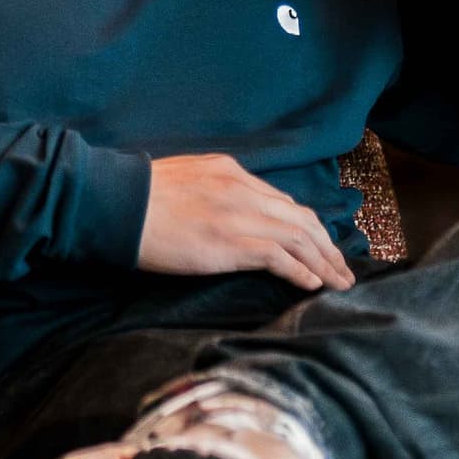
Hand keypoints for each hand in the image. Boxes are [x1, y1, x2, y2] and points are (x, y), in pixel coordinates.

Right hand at [139, 154, 357, 291]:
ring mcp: (239, 215)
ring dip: (324, 263)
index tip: (321, 246)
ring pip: (299, 238)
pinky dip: (302, 272)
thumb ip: (211, 191)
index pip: (283, 202)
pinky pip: (280, 257)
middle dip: (328, 246)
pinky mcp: (230, 241)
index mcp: (231, 172)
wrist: (115, 203)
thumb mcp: (184, 181)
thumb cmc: (137, 196)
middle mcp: (243, 189)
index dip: (308, 227)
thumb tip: (222, 214)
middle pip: (302, 219)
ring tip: (339, 283)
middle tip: (343, 270)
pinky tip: (313, 285)